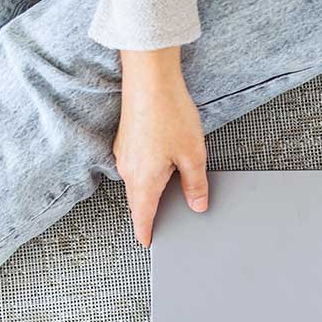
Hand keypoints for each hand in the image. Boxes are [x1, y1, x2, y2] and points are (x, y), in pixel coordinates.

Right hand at [115, 46, 208, 246]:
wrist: (149, 79)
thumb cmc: (170, 114)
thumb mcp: (193, 155)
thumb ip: (195, 184)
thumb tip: (197, 205)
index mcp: (143, 180)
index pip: (143, 216)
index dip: (146, 231)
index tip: (148, 243)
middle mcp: (127, 169)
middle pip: (139, 200)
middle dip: (151, 212)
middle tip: (164, 223)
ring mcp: (124, 152)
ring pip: (138, 180)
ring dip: (151, 189)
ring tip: (171, 192)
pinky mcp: (127, 138)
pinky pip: (137, 164)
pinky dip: (149, 171)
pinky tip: (165, 164)